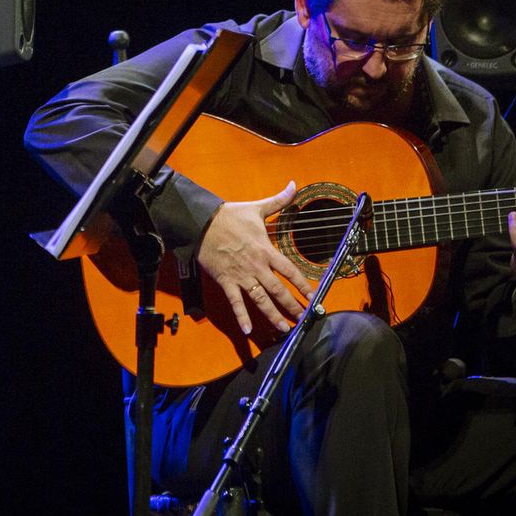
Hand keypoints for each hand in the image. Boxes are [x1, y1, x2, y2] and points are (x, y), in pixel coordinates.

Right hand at [197, 181, 314, 334]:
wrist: (202, 223)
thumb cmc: (230, 216)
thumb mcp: (257, 208)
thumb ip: (279, 200)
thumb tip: (294, 184)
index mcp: (266, 250)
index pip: (290, 271)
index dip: (303, 285)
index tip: (313, 296)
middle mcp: (257, 266)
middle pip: (278, 290)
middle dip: (292, 306)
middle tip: (302, 318)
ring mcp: (241, 275)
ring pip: (260, 299)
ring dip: (273, 315)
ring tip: (284, 328)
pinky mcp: (226, 281)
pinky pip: (235, 302)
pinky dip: (241, 316)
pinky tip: (247, 330)